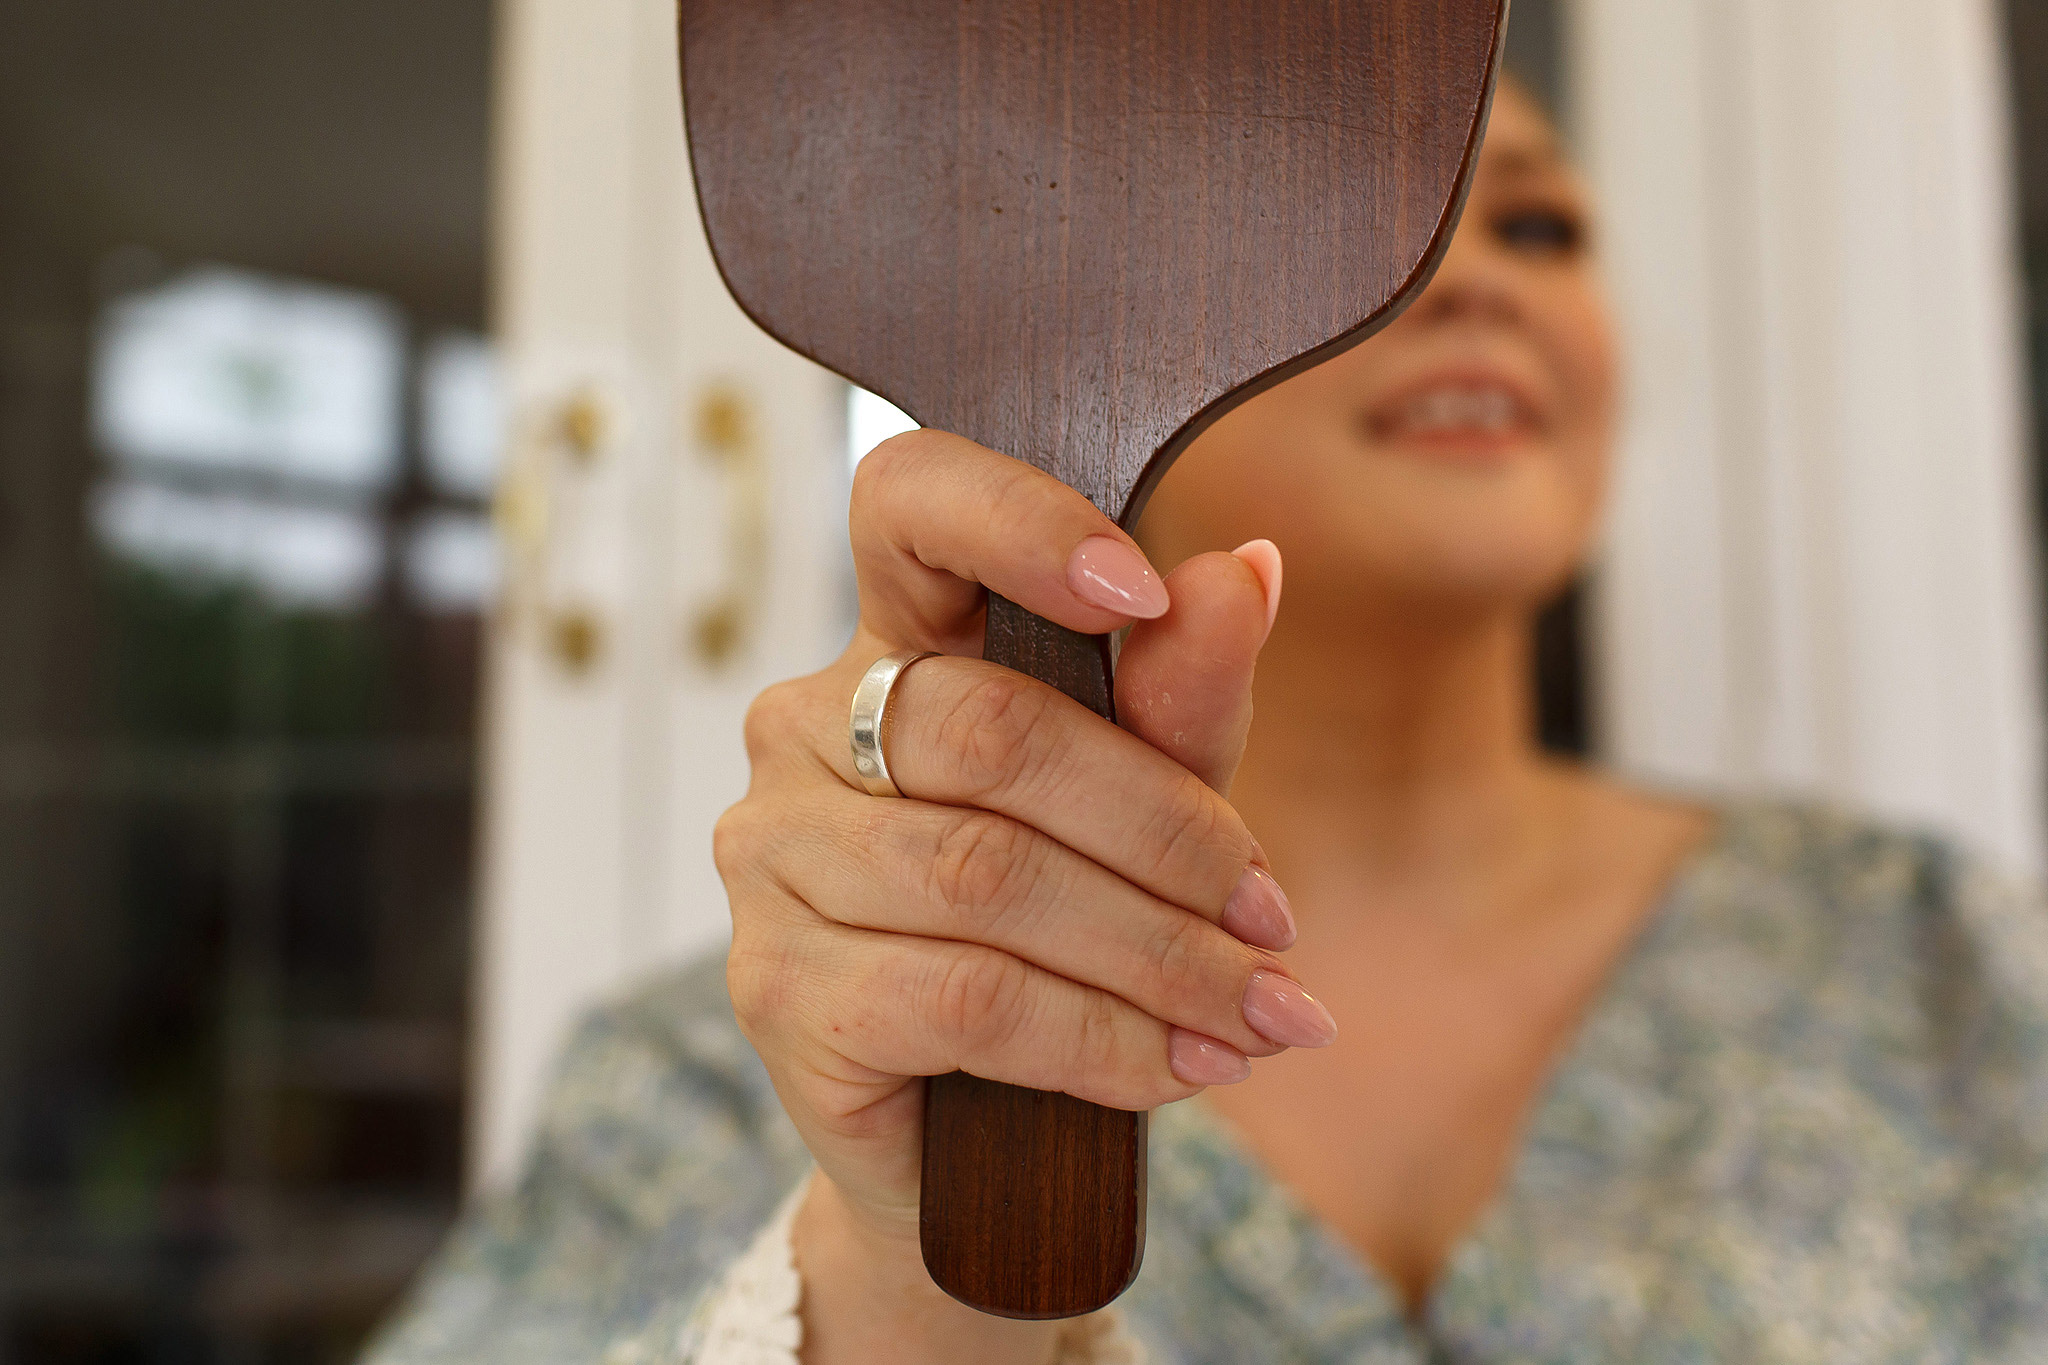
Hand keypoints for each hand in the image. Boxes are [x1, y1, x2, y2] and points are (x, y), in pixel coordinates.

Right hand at [713, 430, 1329, 1360]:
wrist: (970, 1140)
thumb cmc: (1061, 933)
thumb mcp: (1146, 803)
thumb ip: (1180, 694)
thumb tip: (1249, 570)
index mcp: (892, 643)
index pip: (908, 503)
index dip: (1017, 520)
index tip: (1141, 588)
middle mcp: (802, 729)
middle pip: (991, 727)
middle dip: (1164, 832)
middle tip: (1271, 921)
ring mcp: (771, 857)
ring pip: (989, 875)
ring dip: (1158, 956)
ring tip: (1260, 1012)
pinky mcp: (775, 988)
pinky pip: (967, 996)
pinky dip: (1102, 1038)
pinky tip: (1181, 1066)